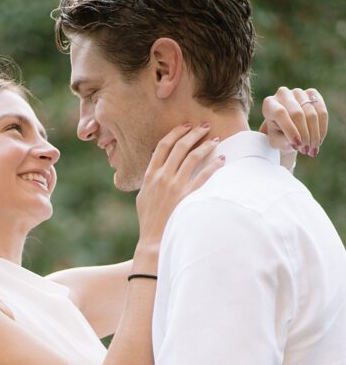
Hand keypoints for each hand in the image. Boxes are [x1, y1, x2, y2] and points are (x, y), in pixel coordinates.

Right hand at [136, 123, 223, 247]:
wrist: (153, 238)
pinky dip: (214, 165)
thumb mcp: (142, 195)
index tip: (186, 126)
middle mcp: (162, 177)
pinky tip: (222, 159)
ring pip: (193, 157)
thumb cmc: (148, 218)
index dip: (175, 133)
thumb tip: (156, 165)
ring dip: (206, 145)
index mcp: (150, 175)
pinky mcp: (187, 196)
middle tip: (205, 127)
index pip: (163, 146)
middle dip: (194, 133)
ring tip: (215, 139)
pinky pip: (204, 175)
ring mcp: (175, 186)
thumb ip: (150, 179)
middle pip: (179, 147)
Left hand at [259, 86, 327, 156]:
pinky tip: (319, 141)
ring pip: (311, 113)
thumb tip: (292, 145)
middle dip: (304, 135)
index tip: (297, 145)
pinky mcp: (313, 94)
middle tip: (306, 150)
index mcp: (269, 104)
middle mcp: (283, 94)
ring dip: (314, 134)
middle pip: (297, 113)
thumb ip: (281, 142)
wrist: (287, 126)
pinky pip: (322, 111)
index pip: (280, 113)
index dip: (290, 130)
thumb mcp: (275, 141)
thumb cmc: (278, 134)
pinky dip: (322, 128)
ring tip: (312, 150)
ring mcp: (299, 92)